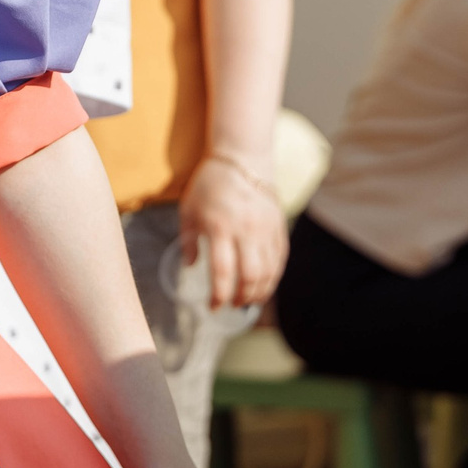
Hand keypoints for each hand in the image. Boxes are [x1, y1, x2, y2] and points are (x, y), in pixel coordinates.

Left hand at [182, 155, 287, 308]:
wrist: (241, 159)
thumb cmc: (209, 185)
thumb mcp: (188, 211)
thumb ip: (187, 240)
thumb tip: (190, 266)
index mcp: (220, 227)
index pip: (223, 271)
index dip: (219, 295)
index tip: (213, 307)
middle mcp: (247, 230)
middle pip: (251, 276)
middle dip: (242, 297)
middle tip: (233, 306)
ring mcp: (266, 229)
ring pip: (269, 271)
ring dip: (260, 291)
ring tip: (248, 301)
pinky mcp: (279, 227)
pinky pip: (280, 259)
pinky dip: (274, 277)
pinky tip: (264, 285)